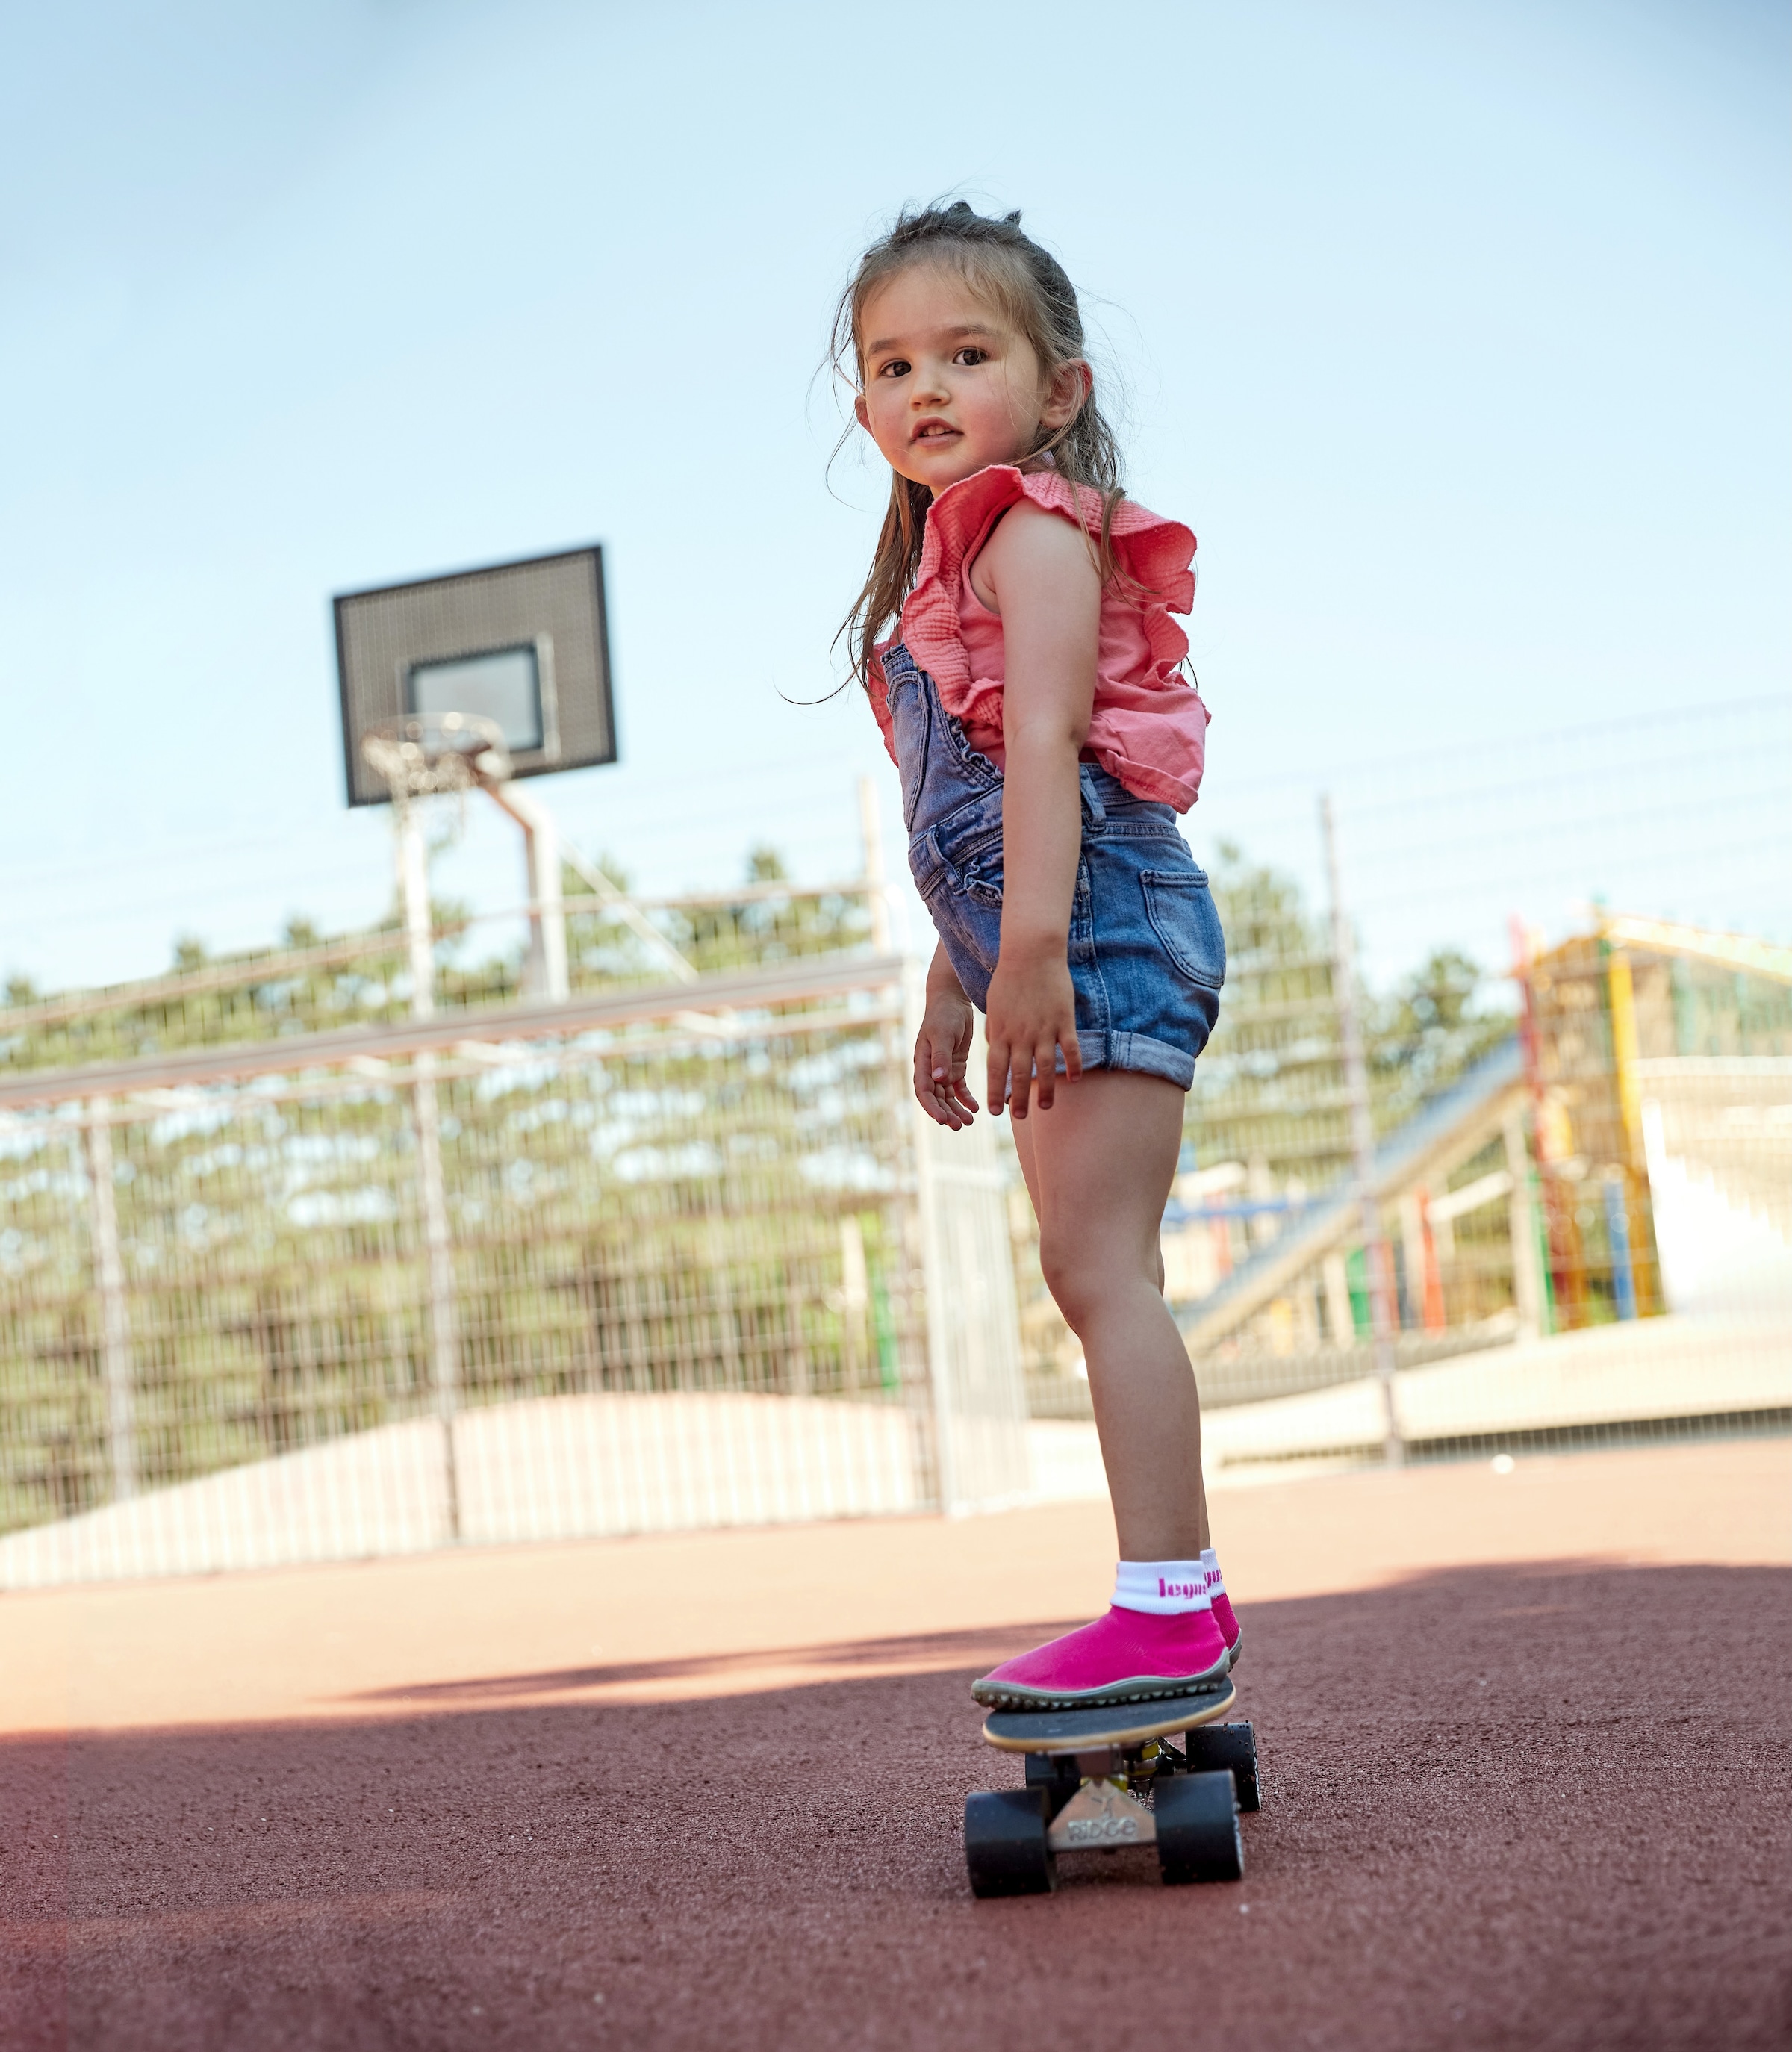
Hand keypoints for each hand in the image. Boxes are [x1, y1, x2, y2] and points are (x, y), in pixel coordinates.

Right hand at [913, 986, 980, 1128]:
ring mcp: (943, 1069)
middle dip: (946, 1113)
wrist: (953, 1001)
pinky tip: (975, 1108)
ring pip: (948, 1096)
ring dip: (956, 1110)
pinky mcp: (956, 1066)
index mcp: (922, 1063)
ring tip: (969, 1121)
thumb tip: (938, 1079)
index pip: (924, 1091)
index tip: (942, 1119)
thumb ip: (940, 1056)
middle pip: (936, 1098)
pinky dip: (966, 1099)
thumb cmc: (944, 1015)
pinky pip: (959, 1088)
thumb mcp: (942, 1034)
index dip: (932, 1107)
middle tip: (959, 1125)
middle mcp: (930, 1070)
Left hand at [985, 947, 1080, 1117]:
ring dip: (1045, 1090)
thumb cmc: (1009, 978)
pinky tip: (1074, 1080)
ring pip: (1045, 1067)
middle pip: (1019, 1074)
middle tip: (1020, 1117)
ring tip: (1046, 1107)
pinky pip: (1070, 1048)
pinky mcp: (1064, 1019)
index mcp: (1001, 1031)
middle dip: (1018, 1099)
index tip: (995, 1111)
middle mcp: (1021, 1034)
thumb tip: (996, 1051)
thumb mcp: (994, 1006)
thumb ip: (996, 1031)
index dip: (995, 1091)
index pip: (995, 1069)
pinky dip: (1073, 1065)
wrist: (1031, 952)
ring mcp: (1044, 1028)